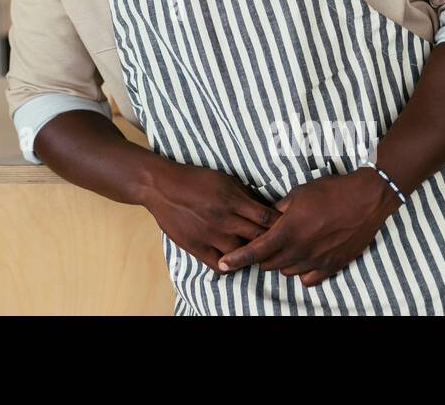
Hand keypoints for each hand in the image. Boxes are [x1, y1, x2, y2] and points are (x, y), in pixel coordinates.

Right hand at [140, 159, 282, 272]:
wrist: (160, 186)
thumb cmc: (194, 179)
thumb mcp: (223, 179)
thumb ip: (244, 195)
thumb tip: (266, 207)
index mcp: (231, 199)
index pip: (266, 217)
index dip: (279, 224)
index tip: (284, 227)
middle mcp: (223, 219)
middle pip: (258, 237)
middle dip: (271, 242)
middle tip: (276, 244)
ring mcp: (209, 235)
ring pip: (241, 254)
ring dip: (251, 255)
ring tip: (256, 254)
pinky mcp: (195, 246)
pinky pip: (219, 265)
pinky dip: (230, 266)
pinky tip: (234, 261)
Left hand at [216, 168, 400, 286]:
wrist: (366, 199)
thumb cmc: (331, 191)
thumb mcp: (299, 192)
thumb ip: (279, 209)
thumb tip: (267, 216)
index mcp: (288, 231)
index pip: (255, 251)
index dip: (237, 259)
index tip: (223, 265)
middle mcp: (301, 250)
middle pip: (269, 264)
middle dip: (261, 256)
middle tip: (263, 243)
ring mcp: (318, 260)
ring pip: (288, 272)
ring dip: (281, 262)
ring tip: (287, 246)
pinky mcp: (333, 265)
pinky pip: (309, 279)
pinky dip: (302, 271)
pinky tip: (304, 258)